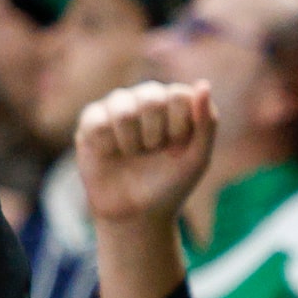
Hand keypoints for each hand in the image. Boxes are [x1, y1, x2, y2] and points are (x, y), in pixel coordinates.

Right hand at [76, 81, 216, 225]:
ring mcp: (118, 106)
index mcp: (176, 102)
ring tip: (134, 154)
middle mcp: (147, 97)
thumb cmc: (171, 184)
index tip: (178, 149)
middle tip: (154, 152)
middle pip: (151, 98)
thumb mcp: (197, 158)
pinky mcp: (91, 120)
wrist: (136, 213)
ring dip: (132, 143)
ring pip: (123, 109)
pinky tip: (111, 154)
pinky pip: (97, 121)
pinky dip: (108, 146)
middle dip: (156, 135)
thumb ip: (206, 122)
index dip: (179, 128)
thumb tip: (203, 84)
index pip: (179, 96)